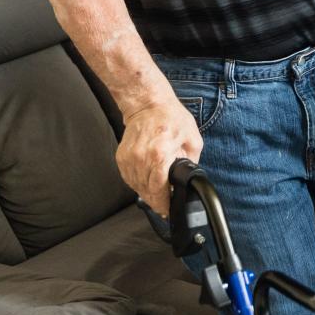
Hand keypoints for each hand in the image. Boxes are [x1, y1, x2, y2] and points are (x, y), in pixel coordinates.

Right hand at [116, 98, 202, 217]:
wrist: (148, 104)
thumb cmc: (171, 118)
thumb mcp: (192, 139)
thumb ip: (192, 163)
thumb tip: (190, 180)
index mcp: (160, 154)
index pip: (158, 189)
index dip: (163, 203)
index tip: (167, 210)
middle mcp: (141, 157)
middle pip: (146, 191)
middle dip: (156, 201)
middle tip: (164, 204)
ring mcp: (129, 158)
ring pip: (136, 187)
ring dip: (146, 193)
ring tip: (156, 193)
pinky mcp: (121, 157)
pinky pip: (129, 179)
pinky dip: (137, 183)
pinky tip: (146, 181)